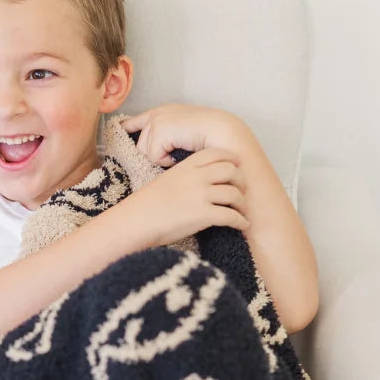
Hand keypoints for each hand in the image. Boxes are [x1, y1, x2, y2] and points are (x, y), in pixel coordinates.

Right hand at [117, 146, 249, 247]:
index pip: (218, 154)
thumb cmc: (148, 205)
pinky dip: (240, 221)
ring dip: (242, 204)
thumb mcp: (167, 179)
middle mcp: (197, 177)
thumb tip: (205, 182)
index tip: (237, 168)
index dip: (232, 160)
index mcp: (187, 166)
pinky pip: (231, 216)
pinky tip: (241, 225)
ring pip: (234, 194)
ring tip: (242, 211)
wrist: (136, 221)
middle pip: (232, 171)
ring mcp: (201, 196)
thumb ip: (187, 175)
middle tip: (242, 192)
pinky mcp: (203, 215)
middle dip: (241, 182)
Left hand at [120, 104, 242, 167]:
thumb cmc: (209, 142)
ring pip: (145, 152)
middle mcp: (157, 114)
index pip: (134, 122)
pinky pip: (153, 156)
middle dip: (154, 154)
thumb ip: (165, 140)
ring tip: (181, 150)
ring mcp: (157, 119)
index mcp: (162, 113)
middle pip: (139, 146)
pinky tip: (181, 151)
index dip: (126, 129)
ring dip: (162, 158)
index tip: (118, 131)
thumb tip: (147, 153)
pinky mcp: (160, 128)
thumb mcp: (182, 138)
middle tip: (174, 153)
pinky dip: (167, 160)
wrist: (225, 136)